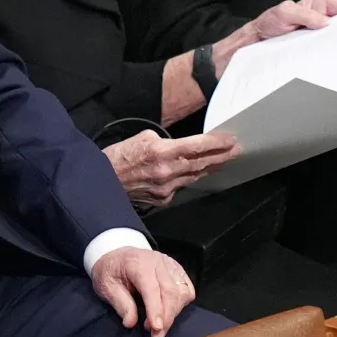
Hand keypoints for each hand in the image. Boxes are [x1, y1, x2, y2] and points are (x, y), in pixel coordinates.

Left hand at [90, 246, 194, 336]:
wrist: (118, 255)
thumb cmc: (111, 271)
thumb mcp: (106, 286)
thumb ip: (120, 303)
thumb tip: (131, 323)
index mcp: (137, 263)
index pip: (151, 288)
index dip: (156, 310)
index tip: (156, 329)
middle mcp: (157, 262)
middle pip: (170, 292)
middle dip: (167, 317)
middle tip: (157, 336)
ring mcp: (170, 264)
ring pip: (181, 291)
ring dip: (174, 313)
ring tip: (159, 326)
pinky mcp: (177, 269)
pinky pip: (187, 289)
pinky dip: (181, 304)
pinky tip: (169, 312)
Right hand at [103, 130, 241, 209]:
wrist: (101, 183)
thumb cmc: (118, 158)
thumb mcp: (141, 138)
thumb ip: (165, 141)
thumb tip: (179, 146)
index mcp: (161, 151)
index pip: (197, 146)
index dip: (216, 143)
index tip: (230, 139)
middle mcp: (167, 171)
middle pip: (201, 162)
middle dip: (221, 155)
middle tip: (236, 149)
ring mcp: (166, 188)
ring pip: (194, 175)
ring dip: (211, 167)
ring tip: (224, 160)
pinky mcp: (163, 199)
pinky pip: (182, 185)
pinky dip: (190, 177)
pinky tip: (199, 172)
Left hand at [209, 0, 336, 78]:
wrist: (251, 46)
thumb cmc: (266, 25)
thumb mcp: (283, 14)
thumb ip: (303, 14)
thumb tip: (325, 21)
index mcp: (316, 5)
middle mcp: (319, 20)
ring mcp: (317, 36)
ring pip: (336, 40)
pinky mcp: (313, 50)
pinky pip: (327, 52)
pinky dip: (331, 57)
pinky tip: (333, 62)